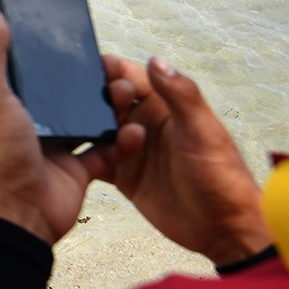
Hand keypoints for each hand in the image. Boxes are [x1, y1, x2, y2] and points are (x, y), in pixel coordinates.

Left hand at [0, 9, 105, 243]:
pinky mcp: (79, 169)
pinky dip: (124, 141)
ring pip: (92, 117)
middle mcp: (32, 122)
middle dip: (91, 79)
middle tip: (113, 65)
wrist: (18, 211)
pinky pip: (108, 150)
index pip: (32, 70)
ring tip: (128, 91)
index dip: (50, 53)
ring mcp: (57, 146)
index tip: (74, 33)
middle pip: (67, 92)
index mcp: (8, 102)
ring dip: (112, 105)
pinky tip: (137, 128)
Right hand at [89, 54, 271, 266]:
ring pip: (98, 127)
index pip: (133, 76)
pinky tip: (66, 151)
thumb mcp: (203, 131)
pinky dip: (81, 154)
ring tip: (73, 125)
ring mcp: (132, 149)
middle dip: (93, 95)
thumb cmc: (221, 175)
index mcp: (166, 106)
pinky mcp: (123, 175)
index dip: (112, 69)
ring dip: (84, 123)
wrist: (222, 228)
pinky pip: (96, 158)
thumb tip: (155, 60)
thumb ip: (181, 95)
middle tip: (85, 102)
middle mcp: (146, 123)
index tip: (92, 66)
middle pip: (110, 99)